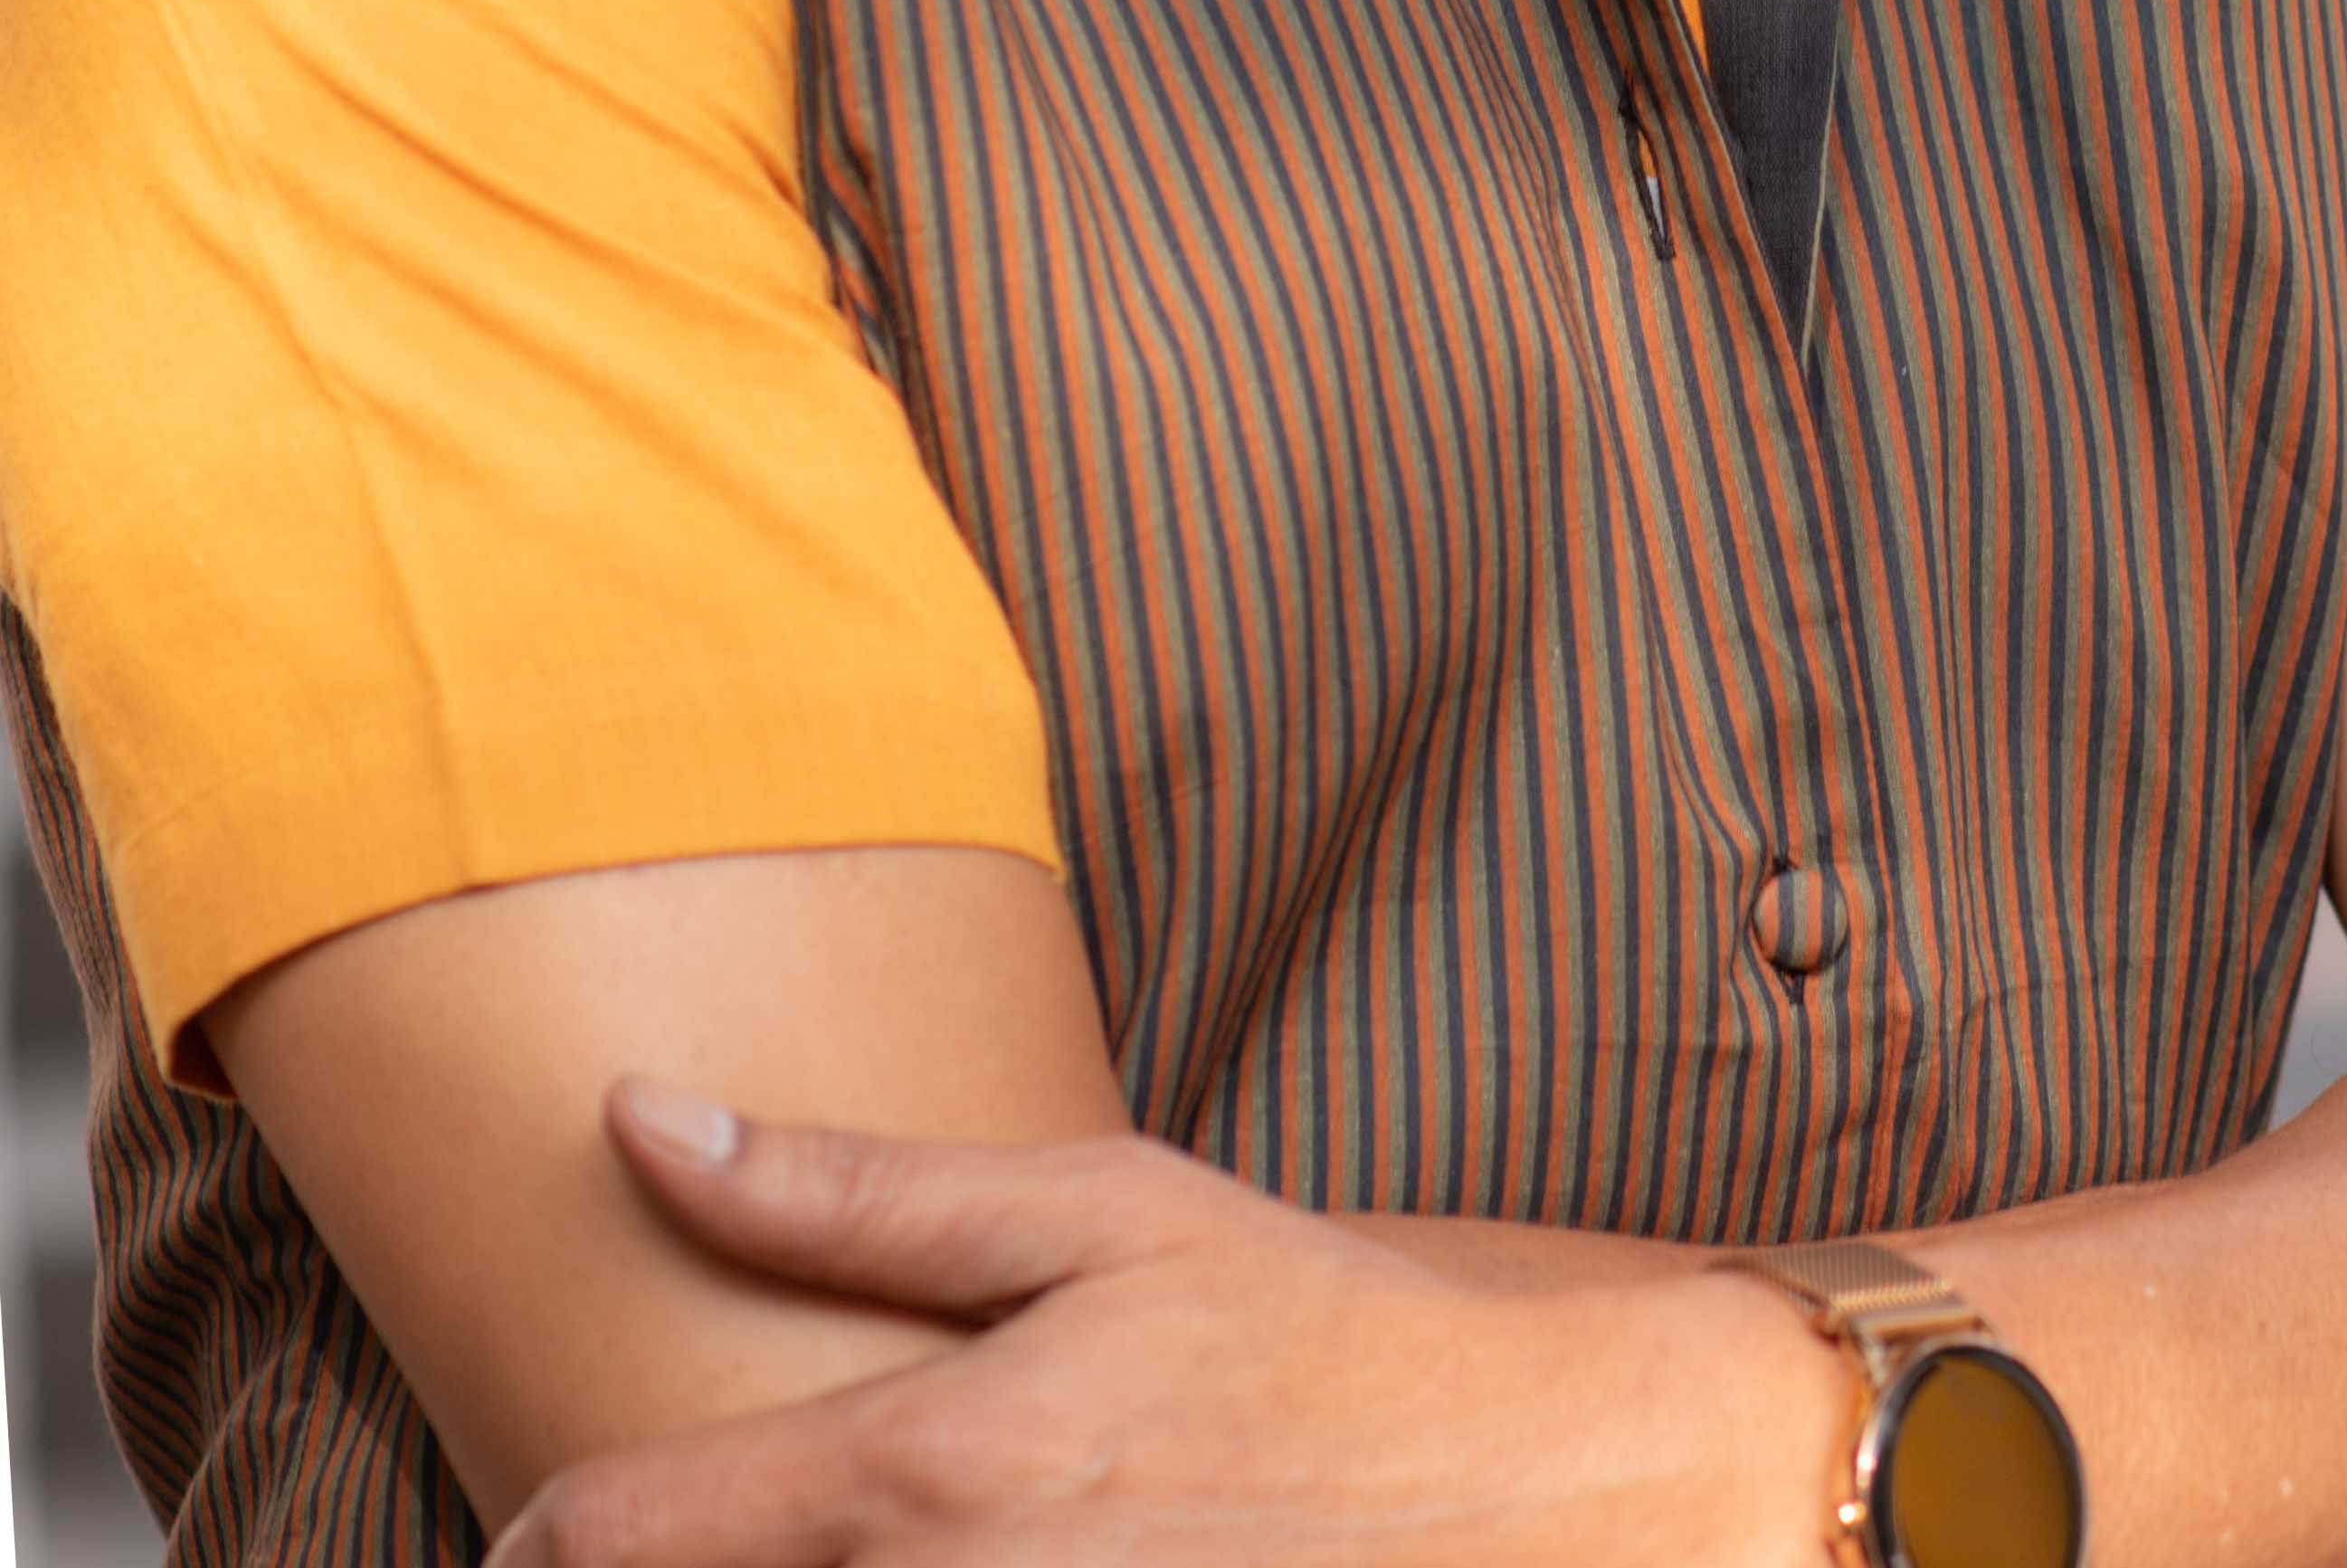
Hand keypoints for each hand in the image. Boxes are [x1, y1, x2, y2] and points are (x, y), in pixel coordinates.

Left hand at [487, 1079, 1853, 1567]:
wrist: (1516, 1493)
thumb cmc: (1307, 1335)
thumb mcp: (1099, 1211)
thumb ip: (852, 1190)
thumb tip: (641, 1121)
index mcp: (918, 1475)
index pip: (614, 1535)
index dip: (538, 1530)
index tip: (532, 1519)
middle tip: (665, 1537)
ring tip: (799, 1545)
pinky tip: (938, 1563)